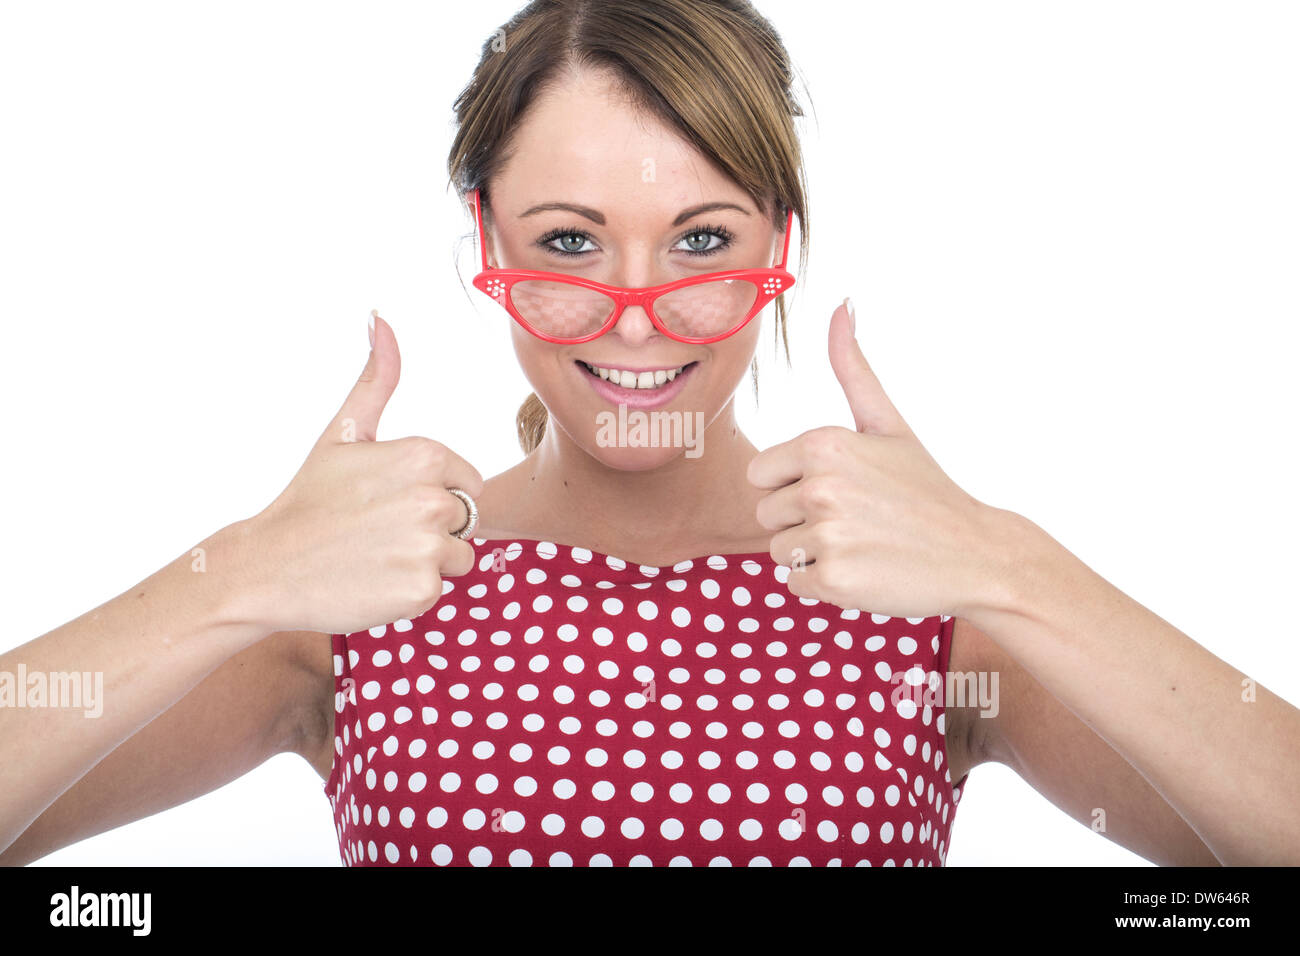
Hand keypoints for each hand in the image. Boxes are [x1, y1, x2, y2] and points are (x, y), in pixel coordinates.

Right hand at [239, 312, 482, 634]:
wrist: (266, 566)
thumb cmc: (310, 498)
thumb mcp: (344, 432)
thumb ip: (377, 378)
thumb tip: (382, 317)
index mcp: (426, 456)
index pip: (469, 486)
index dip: (434, 497)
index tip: (389, 502)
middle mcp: (434, 497)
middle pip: (466, 522)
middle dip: (431, 530)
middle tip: (378, 533)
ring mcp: (428, 545)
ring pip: (457, 559)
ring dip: (424, 562)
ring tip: (375, 556)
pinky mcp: (422, 589)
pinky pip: (437, 590)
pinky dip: (409, 593)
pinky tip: (371, 581)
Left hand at [747, 299, 1003, 618]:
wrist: (976, 554)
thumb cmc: (925, 488)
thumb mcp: (888, 424)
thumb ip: (853, 369)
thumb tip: (841, 304)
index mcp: (823, 444)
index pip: (759, 475)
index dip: (792, 486)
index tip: (839, 490)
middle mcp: (820, 486)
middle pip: (765, 514)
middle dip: (801, 522)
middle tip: (857, 520)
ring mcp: (827, 535)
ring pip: (779, 551)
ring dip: (814, 553)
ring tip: (864, 544)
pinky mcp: (833, 580)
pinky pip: (796, 583)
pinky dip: (826, 585)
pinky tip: (868, 570)